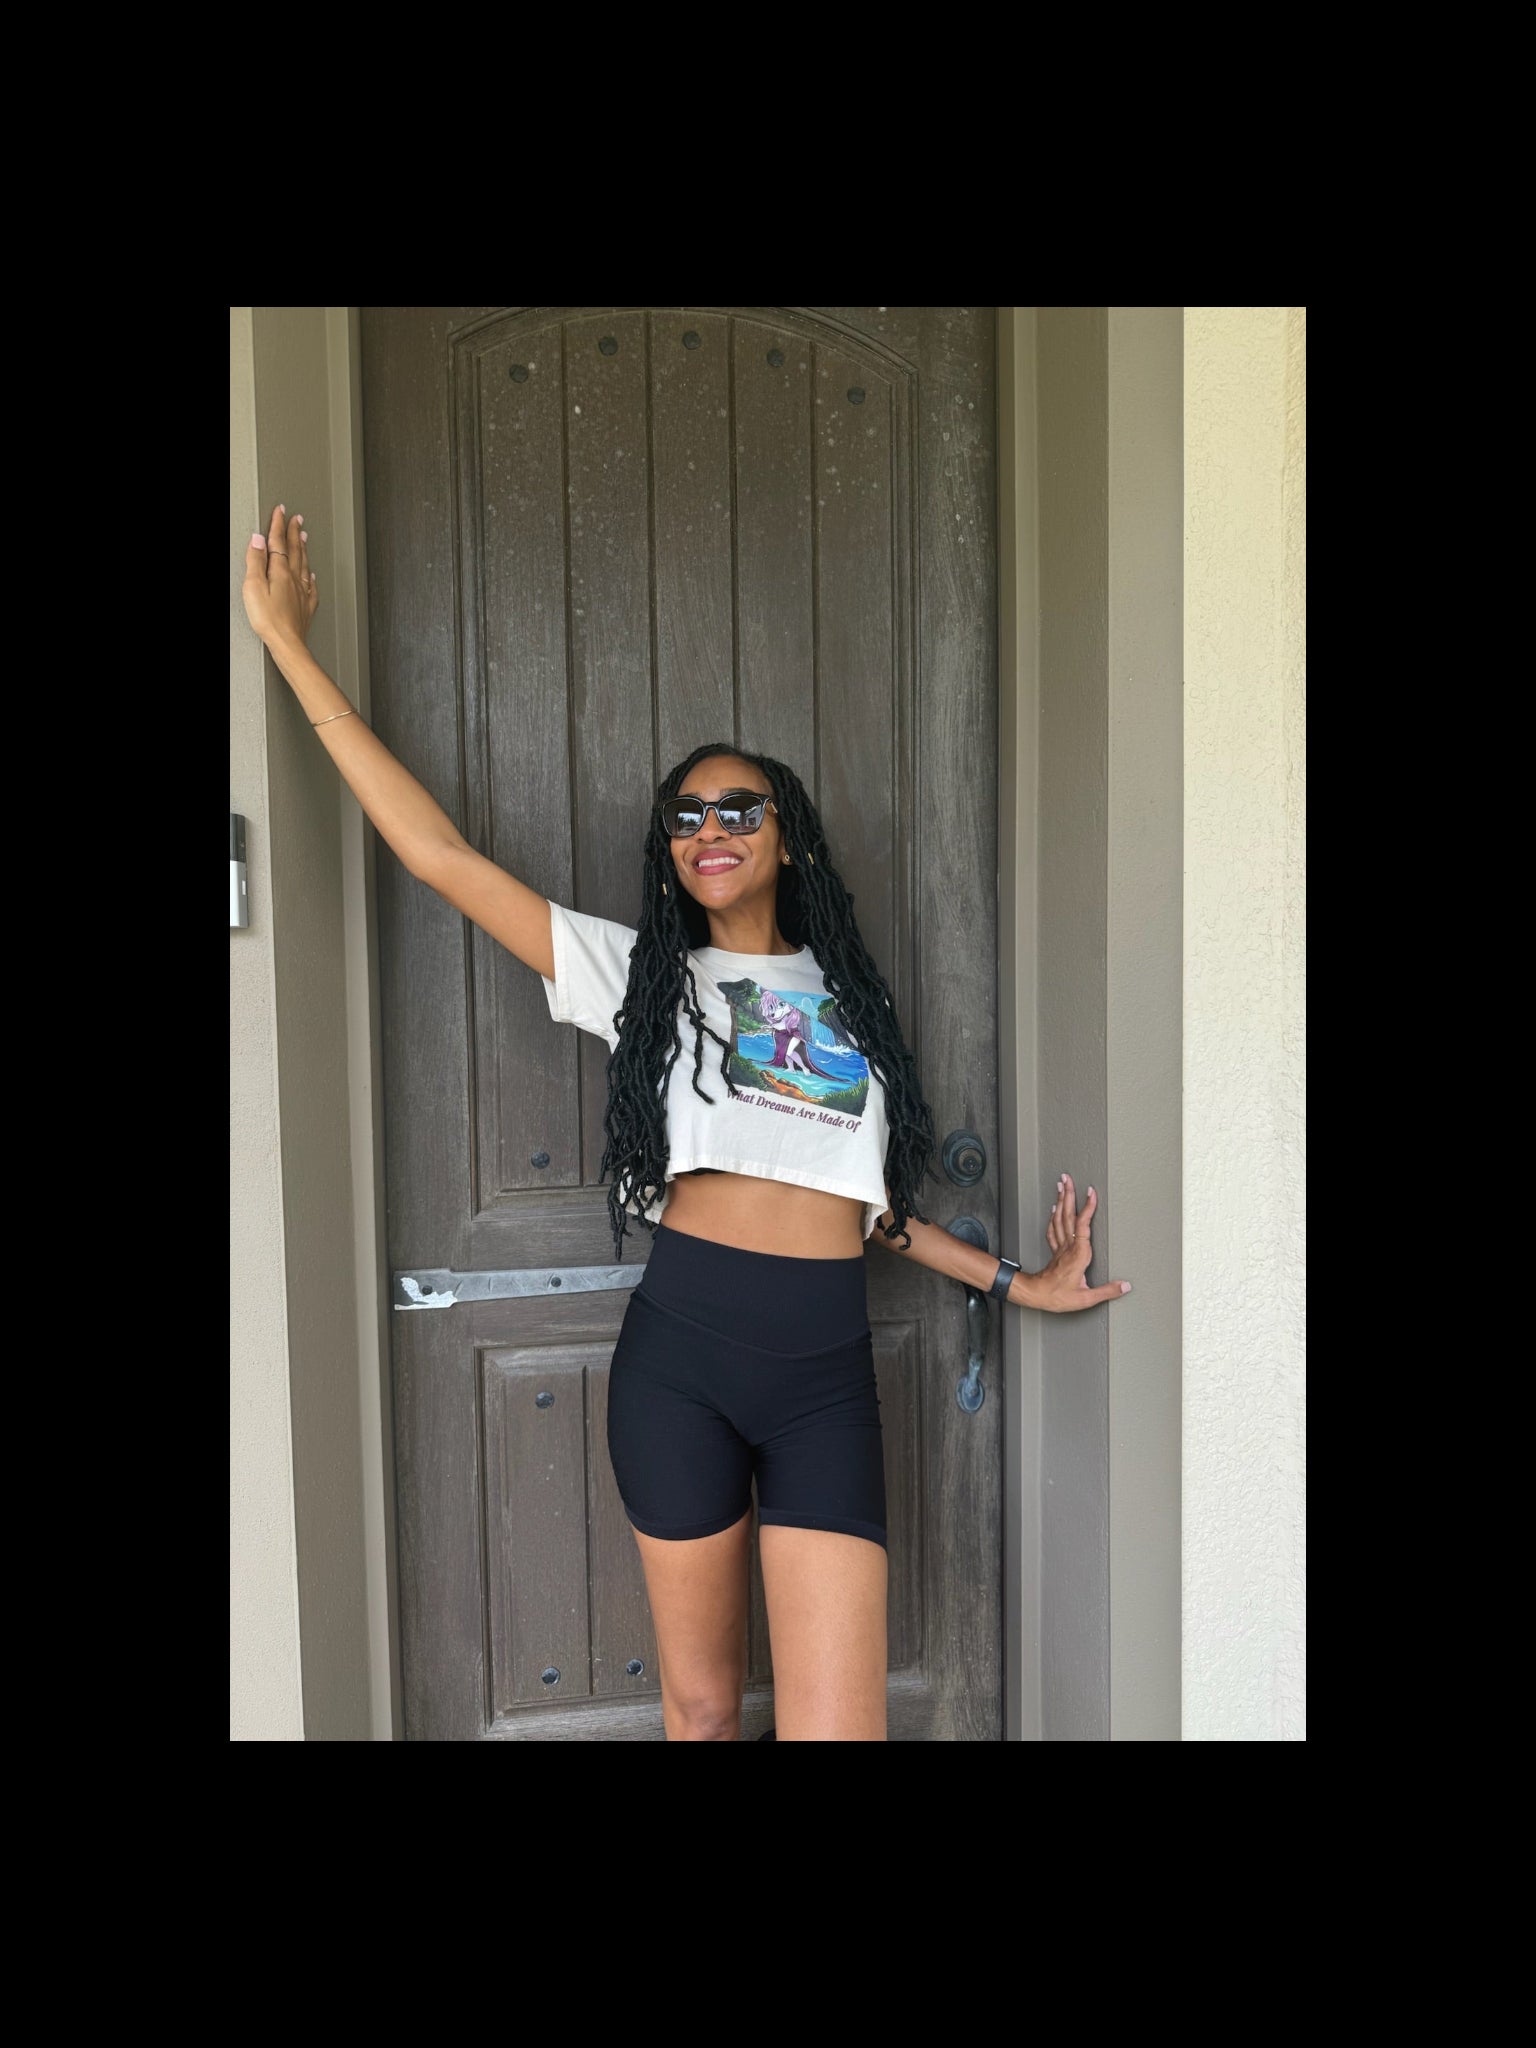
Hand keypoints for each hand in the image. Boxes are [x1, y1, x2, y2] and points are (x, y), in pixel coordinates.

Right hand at [242, 504, 317, 646]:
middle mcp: (295, 579)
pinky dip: (310, 575)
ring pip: (304, 564)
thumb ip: (255, 561)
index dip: (278, 524)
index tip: (281, 511)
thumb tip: (258, 540)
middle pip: (295, 550)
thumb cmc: (269, 620)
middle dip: (294, 532)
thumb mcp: (253, 587)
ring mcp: (302, 593)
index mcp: (281, 572)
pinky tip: (311, 574)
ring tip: (304, 537)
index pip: (279, 542)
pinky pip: (311, 585)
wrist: (287, 644)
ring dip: (303, 548)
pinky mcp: (305, 607)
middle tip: (297, 518)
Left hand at [1026, 1173, 1131, 1311]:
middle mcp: (1068, 1247)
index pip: (1083, 1225)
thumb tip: (1125, 1286)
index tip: (1091, 1192)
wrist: (1035, 1296)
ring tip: (1061, 1185)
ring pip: (1059, 1219)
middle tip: (1067, 1177)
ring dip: (1061, 1201)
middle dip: (1068, 1195)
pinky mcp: (1054, 1252)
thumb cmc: (1057, 1297)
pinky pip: (1053, 1229)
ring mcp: (1059, 1248)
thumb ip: (1106, 1291)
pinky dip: (1054, 1216)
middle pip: (1068, 1215)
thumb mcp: (1085, 1299)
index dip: (1087, 1207)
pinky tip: (1054, 1209)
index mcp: (1078, 1254)